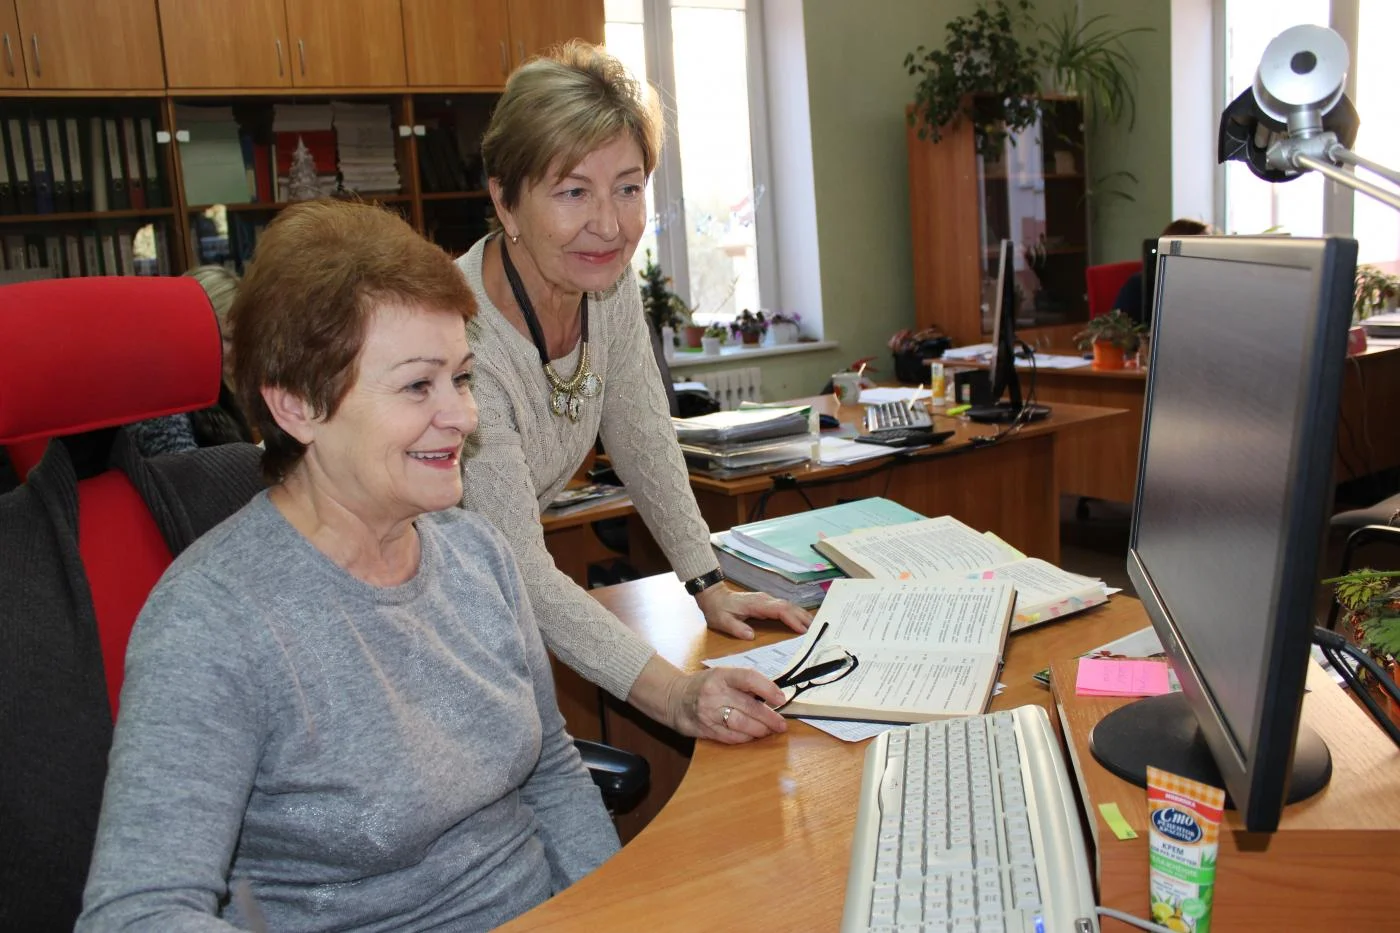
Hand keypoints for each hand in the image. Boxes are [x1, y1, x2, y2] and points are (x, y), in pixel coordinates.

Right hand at [667, 665, 788, 743]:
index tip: (781, 699)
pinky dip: (745, 738)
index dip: (768, 689)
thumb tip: (773, 695)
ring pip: (741, 725)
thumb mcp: (722, 674)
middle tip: (781, 724)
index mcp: (721, 675)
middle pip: (749, 706)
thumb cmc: (705, 685)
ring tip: (769, 730)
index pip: (749, 678)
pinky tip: (752, 736)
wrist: (674, 698)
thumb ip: (744, 682)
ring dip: (759, 730)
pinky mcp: (705, 730)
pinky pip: (731, 737)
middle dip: (769, 717)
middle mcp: (714, 693)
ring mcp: (709, 713)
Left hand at [694, 582, 811, 639]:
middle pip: (788, 607)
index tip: (802, 630)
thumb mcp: (721, 621)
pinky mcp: (766, 603)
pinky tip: (801, 621)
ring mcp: (766, 600)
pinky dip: (795, 614)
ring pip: (788, 605)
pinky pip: (784, 607)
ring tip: (814, 627)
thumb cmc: (718, 609)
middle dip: (803, 618)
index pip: (779, 610)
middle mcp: (764, 600)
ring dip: (801, 615)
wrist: (714, 596)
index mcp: (756, 604)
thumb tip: (750, 636)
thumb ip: (735, 628)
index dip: (792, 619)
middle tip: (816, 631)